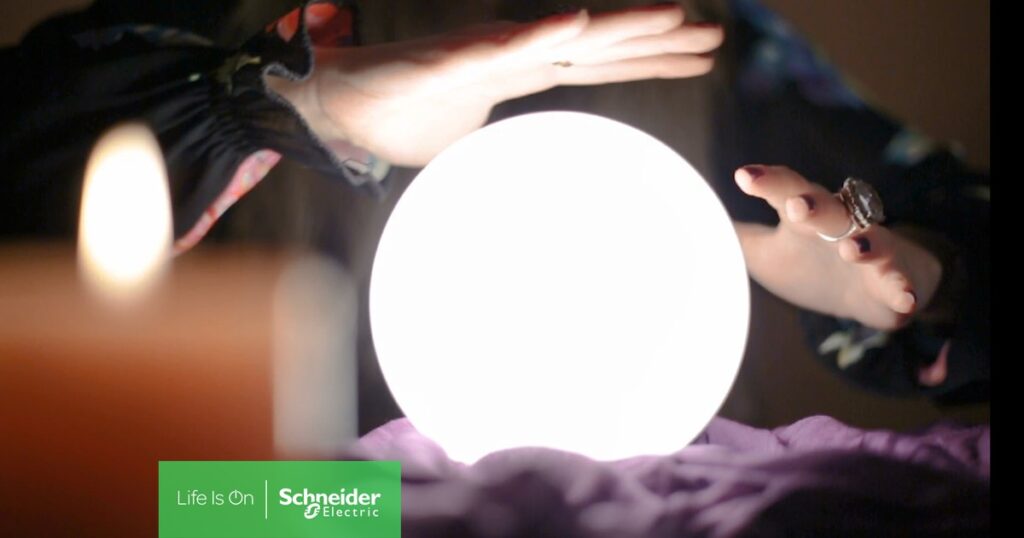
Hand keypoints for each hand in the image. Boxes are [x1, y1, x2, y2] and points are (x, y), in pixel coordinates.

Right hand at [269, 4, 722, 165]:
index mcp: (522, 71)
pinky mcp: (445, 61)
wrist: (338, 102)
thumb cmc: (404, 117)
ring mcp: (483, 52)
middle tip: (716, 37)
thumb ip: (510, 162)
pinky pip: (495, 48)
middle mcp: (514, 54)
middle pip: (598, 44)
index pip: (599, 61)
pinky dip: (535, 36)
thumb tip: (536, 214)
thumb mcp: (474, 150)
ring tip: (674, 18)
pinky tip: (577, 22)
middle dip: (658, 38)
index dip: (650, 55)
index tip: (701, 54)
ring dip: (616, 28)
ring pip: (561, 37)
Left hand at [733, 165, 942, 330]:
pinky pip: (899, 285)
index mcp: (803, 214)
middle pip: (827, 207)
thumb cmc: (808, 261)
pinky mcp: (893, 282)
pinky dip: (901, 291)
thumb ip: (729, 236)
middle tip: (795, 206)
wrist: (869, 290)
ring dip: (863, 243)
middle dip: (812, 204)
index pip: (786, 189)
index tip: (744, 176)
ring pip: (871, 241)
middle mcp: (839, 224)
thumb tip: (684, 220)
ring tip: (848, 248)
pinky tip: (901, 298)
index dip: (768, 182)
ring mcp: (872, 252)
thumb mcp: (763, 252)